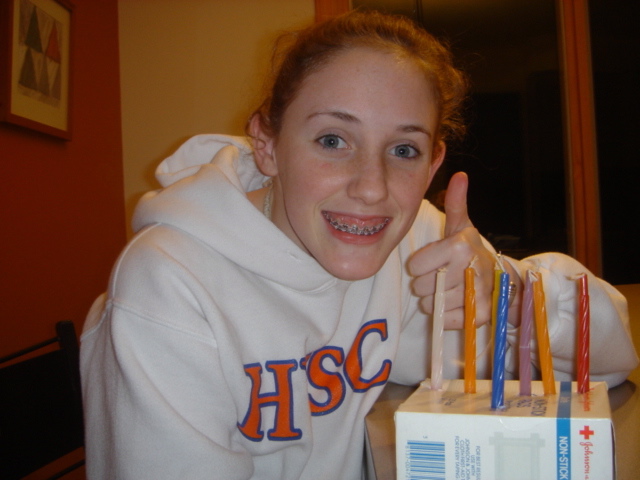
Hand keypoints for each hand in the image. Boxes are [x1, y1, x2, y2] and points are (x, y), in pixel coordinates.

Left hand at [408, 172, 497, 328]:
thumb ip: (455, 204)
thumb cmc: (472, 252)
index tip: (434, 260)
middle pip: (421, 287)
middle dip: (427, 282)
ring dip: (436, 299)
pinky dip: (447, 314)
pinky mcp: (479, 317)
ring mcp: (476, 296)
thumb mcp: (462, 227)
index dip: (421, 264)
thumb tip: (460, 175)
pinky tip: (458, 302)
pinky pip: (445, 320)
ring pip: (431, 304)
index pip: (415, 266)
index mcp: (459, 247)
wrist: (503, 280)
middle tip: (442, 275)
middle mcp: (469, 271)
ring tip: (450, 287)